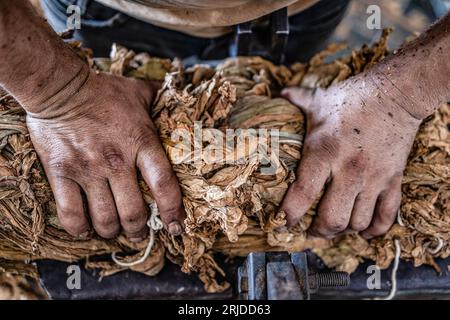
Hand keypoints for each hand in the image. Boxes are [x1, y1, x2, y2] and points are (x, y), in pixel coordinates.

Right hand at [27, 71, 184, 239]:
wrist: (59, 87)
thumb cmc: (103, 91)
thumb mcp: (139, 92)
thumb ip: (160, 99)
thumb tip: (179, 95)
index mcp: (142, 142)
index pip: (164, 186)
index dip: (173, 211)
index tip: (176, 226)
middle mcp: (117, 161)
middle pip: (133, 212)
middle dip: (139, 230)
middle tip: (140, 233)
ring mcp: (88, 169)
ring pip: (105, 218)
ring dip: (112, 232)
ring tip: (115, 232)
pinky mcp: (61, 174)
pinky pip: (71, 213)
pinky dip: (80, 229)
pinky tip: (86, 230)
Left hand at [280, 75, 420, 238]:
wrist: (396, 93)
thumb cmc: (352, 98)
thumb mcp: (318, 100)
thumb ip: (296, 100)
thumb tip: (279, 94)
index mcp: (324, 152)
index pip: (303, 195)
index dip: (290, 215)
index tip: (283, 223)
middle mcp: (348, 170)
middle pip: (332, 218)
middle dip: (317, 231)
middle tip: (310, 230)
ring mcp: (373, 178)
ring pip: (357, 222)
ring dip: (343, 231)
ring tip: (334, 228)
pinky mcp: (393, 180)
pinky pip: (386, 216)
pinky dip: (374, 230)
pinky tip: (364, 231)